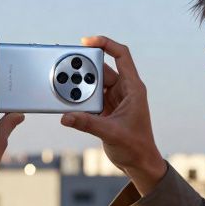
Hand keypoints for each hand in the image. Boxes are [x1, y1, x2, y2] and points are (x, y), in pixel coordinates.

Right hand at [60, 35, 167, 195]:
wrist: (139, 163)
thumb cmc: (135, 147)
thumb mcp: (111, 133)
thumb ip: (87, 124)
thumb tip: (66, 117)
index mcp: (133, 88)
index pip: (121, 56)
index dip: (105, 44)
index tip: (86, 42)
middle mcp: (124, 90)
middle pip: (102, 70)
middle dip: (85, 69)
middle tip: (67, 69)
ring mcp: (115, 99)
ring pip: (94, 84)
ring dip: (80, 85)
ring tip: (65, 87)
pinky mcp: (106, 110)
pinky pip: (90, 98)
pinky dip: (79, 98)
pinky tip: (68, 101)